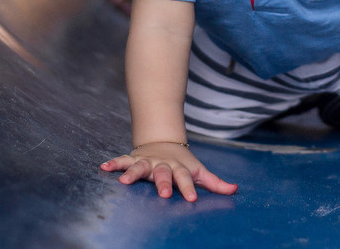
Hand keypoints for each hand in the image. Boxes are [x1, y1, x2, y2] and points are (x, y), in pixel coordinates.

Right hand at [100, 142, 237, 200]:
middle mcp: (163, 164)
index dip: (189, 188)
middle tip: (164, 194)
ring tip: (125, 182)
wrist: (163, 141)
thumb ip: (215, 182)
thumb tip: (235, 190)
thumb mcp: (199, 171)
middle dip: (163, 183)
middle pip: (163, 173)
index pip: (186, 178)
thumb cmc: (182, 163)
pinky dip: (114, 163)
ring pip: (140, 167)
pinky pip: (122, 160)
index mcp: (179, 168)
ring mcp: (147, 161)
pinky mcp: (134, 159)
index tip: (192, 198)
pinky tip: (104, 168)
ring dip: (133, 173)